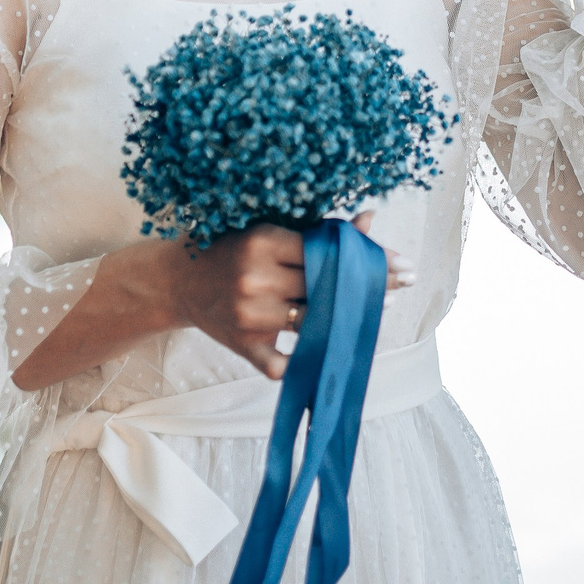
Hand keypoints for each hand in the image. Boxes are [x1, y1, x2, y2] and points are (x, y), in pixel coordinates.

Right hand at [173, 210, 412, 380]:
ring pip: (313, 323)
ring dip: (346, 319)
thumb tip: (370, 220)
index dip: (367, 258)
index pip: (327, 252)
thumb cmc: (231, 249)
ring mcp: (249, 317)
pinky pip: (282, 364)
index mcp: (263, 242)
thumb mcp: (271, 230)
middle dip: (368, 286)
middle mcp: (255, 279)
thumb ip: (319, 230)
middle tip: (403, 282)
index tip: (400, 262)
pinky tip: (329, 354)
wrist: (179, 281)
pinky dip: (304, 362)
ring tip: (373, 310)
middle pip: (326, 287)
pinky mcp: (243, 346)